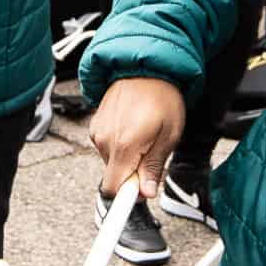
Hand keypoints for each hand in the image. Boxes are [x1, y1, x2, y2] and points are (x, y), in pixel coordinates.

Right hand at [89, 76, 185, 198]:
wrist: (145, 67)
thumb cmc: (162, 98)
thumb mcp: (170, 135)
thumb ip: (155, 166)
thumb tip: (147, 192)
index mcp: (125, 145)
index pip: (113, 189)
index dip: (125, 197)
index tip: (135, 198)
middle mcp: (105, 141)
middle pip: (114, 177)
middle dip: (133, 174)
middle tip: (152, 154)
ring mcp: (98, 132)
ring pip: (112, 162)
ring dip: (127, 158)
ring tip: (144, 135)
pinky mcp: (95, 125)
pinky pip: (107, 147)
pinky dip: (120, 144)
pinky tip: (133, 128)